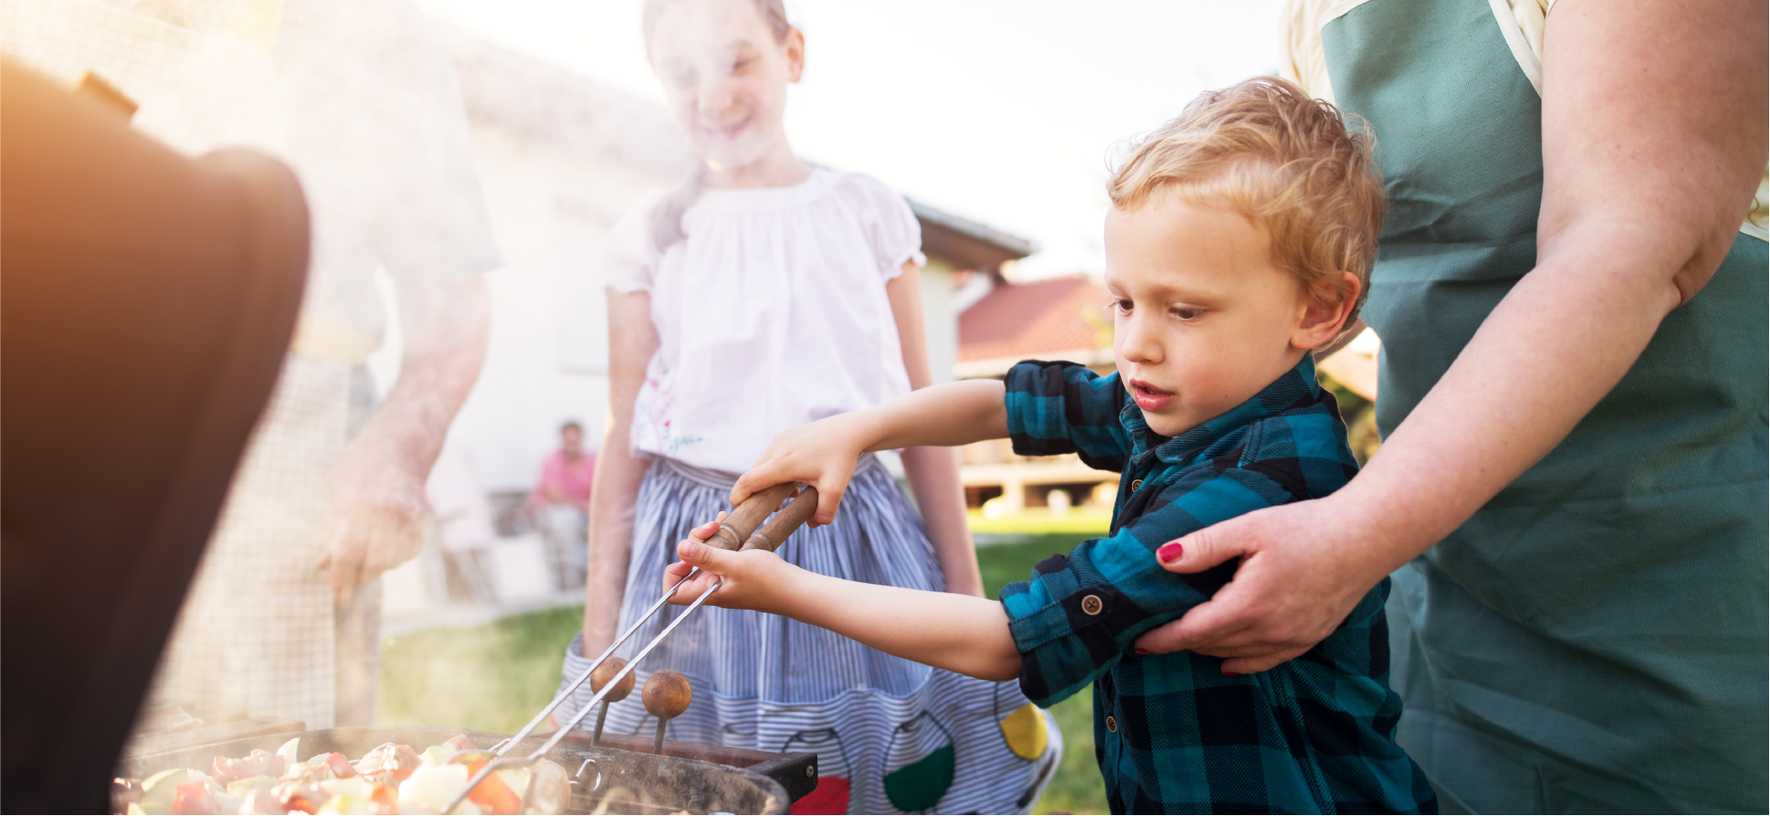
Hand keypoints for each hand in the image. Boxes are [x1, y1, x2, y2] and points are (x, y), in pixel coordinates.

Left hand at [316, 429, 432, 600]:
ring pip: (394, 561)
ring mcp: (409, 514)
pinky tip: (386, 545)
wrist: (400, 443)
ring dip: (378, 566)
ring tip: (367, 554)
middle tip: (352, 574)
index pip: (349, 555)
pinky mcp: (424, 517)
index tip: (340, 594)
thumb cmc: (358, 467)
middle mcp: (386, 511)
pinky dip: (396, 556)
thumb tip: (324, 566)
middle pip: (375, 564)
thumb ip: (331, 530)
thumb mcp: (334, 493)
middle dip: (361, 575)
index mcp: (357, 504)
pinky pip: (410, 551)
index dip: (342, 580)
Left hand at [663, 515, 797, 611]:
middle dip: (695, 542)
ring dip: (709, 536)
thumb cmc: (768, 580)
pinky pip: (719, 552)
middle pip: (687, 565)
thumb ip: (706, 556)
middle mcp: (711, 587)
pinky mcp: (734, 570)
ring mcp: (723, 578)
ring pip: (703, 555)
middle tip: (712, 527)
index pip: (672, 592)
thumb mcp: (735, 564)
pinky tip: (728, 524)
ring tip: (720, 521)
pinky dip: (721, 537)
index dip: (672, 572)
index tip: (687, 555)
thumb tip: (680, 547)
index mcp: (706, 593)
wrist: (795, 588)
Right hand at [731, 414, 872, 525]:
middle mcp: (775, 449)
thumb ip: (824, 512)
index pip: (747, 482)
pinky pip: (772, 456)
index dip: (738, 498)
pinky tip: (797, 478)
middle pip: (752, 476)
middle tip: (775, 508)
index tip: (739, 512)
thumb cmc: (842, 457)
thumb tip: (812, 524)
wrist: (850, 430)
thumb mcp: (836, 489)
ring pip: (763, 466)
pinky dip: (777, 470)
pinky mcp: (785, 435)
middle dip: (757, 494)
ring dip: (770, 482)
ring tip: (792, 494)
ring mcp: (779, 440)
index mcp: (782, 464)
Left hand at [1131, 495, 1396, 673]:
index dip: (1162, 639)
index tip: (1136, 642)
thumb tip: (1162, 560)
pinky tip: (1228, 660)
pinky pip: (1266, 662)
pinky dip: (1242, 662)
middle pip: (1211, 646)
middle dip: (1180, 643)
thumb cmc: (1305, 527)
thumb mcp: (1249, 528)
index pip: (1193, 632)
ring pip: (1236, 655)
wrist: (1364, 538)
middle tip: (1153, 638)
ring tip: (1183, 643)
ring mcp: (1292, 639)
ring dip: (1207, 650)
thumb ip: (1204, 546)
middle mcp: (1269, 631)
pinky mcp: (1309, 639)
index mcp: (1249, 605)